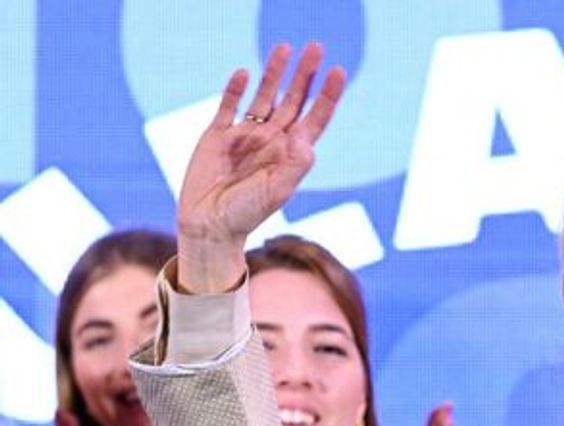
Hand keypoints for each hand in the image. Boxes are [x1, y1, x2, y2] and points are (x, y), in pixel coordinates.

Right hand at [176, 42, 345, 292]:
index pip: (315, 118)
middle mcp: (272, 140)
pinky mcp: (218, 135)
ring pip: (264, 96)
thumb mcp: (276, 191)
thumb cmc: (247, 214)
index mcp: (291, 153)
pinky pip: (229, 106)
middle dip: (305, 75)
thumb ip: (294, 165)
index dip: (328, 95)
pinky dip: (236, 89)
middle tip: (316, 48)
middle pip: (293, 100)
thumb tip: (306, 138)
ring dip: (274, 73)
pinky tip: (245, 73)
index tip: (339, 71)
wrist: (209, 225)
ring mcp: (245, 135)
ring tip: (284, 47)